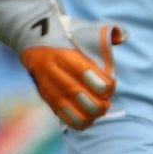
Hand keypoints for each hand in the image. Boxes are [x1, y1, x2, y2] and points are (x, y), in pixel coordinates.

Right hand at [0, 0, 126, 130]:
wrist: (32, 39)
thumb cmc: (66, 38)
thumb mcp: (82, 31)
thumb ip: (103, 35)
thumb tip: (121, 37)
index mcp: (65, 53)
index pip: (83, 70)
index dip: (99, 82)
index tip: (110, 87)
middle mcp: (53, 69)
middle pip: (74, 91)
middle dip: (94, 103)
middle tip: (106, 105)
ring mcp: (46, 83)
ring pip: (64, 104)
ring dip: (84, 114)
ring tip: (97, 114)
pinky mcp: (43, 94)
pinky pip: (57, 111)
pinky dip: (73, 120)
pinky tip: (86, 122)